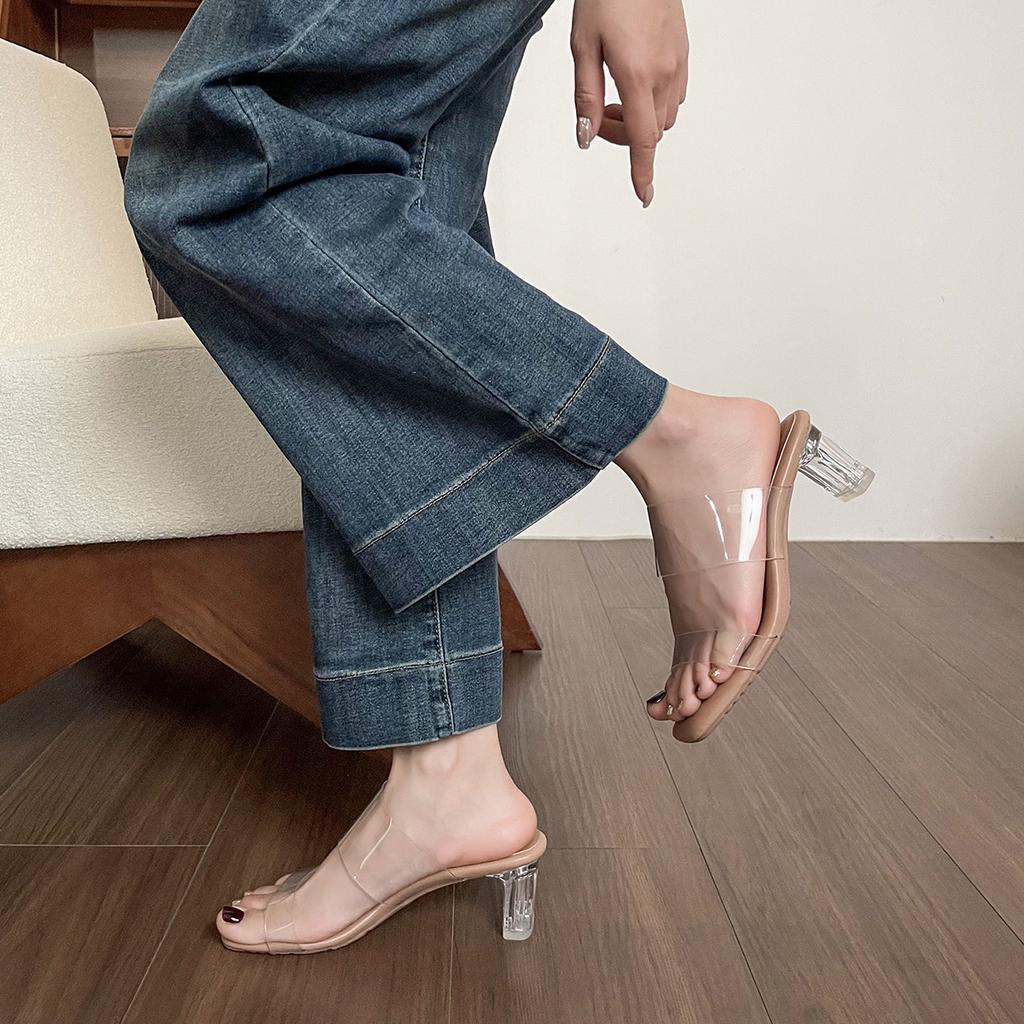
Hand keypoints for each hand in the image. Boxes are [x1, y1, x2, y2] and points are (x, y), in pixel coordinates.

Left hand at [570, 0, 688, 206]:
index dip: (642, 172)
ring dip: (640, 121)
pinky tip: (636, 83)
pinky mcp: (683, 54)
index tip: (644, 196)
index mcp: (637, 75)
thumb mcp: (583, 46)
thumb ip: (586, 97)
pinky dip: (654, 104)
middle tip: (600, 115)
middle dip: (625, 137)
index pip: (643, 139)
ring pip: (664, 118)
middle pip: (650, 133)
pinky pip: (673, 96)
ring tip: (616, 96)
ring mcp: (678, 64)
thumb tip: (587, 137)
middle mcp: (664, 74)